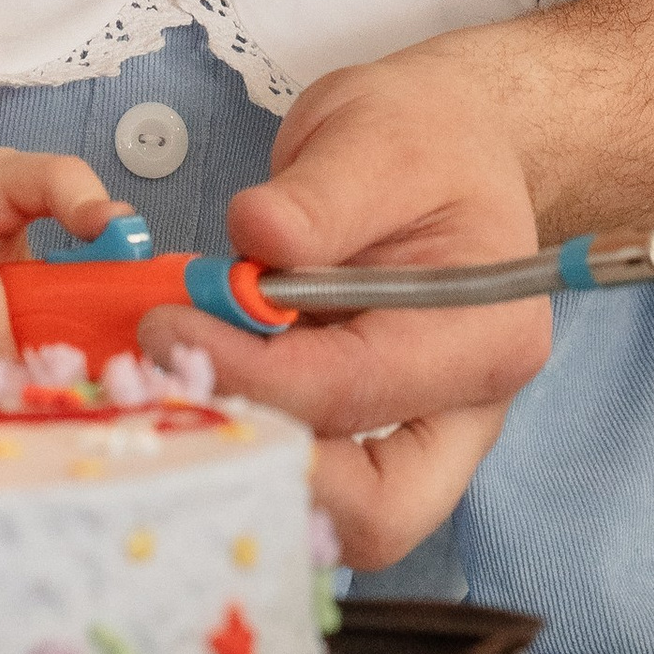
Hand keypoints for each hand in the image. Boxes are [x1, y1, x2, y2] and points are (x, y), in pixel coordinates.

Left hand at [137, 42, 547, 569]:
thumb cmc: (424, 136)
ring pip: (341, 520)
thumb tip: (256, 240)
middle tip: (175, 394)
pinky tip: (195, 396)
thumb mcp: (374, 133)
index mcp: (486, 332)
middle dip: (264, 471)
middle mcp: (468, 410)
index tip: (167, 331)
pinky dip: (249, 454)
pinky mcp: (374, 438)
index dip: (249, 372)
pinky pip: (314, 484)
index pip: (356, 392)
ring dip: (250, 469)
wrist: (449, 144)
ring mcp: (423, 435)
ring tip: (177, 392)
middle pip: (376, 514)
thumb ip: (319, 194)